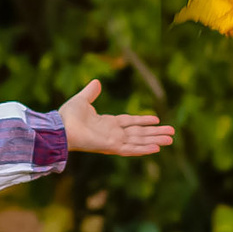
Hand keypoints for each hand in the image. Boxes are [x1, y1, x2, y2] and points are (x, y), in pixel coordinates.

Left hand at [58, 78, 175, 156]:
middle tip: (172, 133)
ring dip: (155, 140)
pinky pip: (131, 149)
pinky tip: (157, 148)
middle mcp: (113, 133)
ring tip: (170, 140)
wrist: (60, 127)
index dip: (143, 121)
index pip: (130, 122)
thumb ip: (91, 92)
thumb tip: (97, 82)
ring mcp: (113, 141)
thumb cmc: (67, 116)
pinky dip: (143, 148)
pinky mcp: (111, 147)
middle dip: (155, 133)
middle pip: (139, 133)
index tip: (156, 120)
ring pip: (139, 141)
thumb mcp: (82, 100)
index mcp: (107, 123)